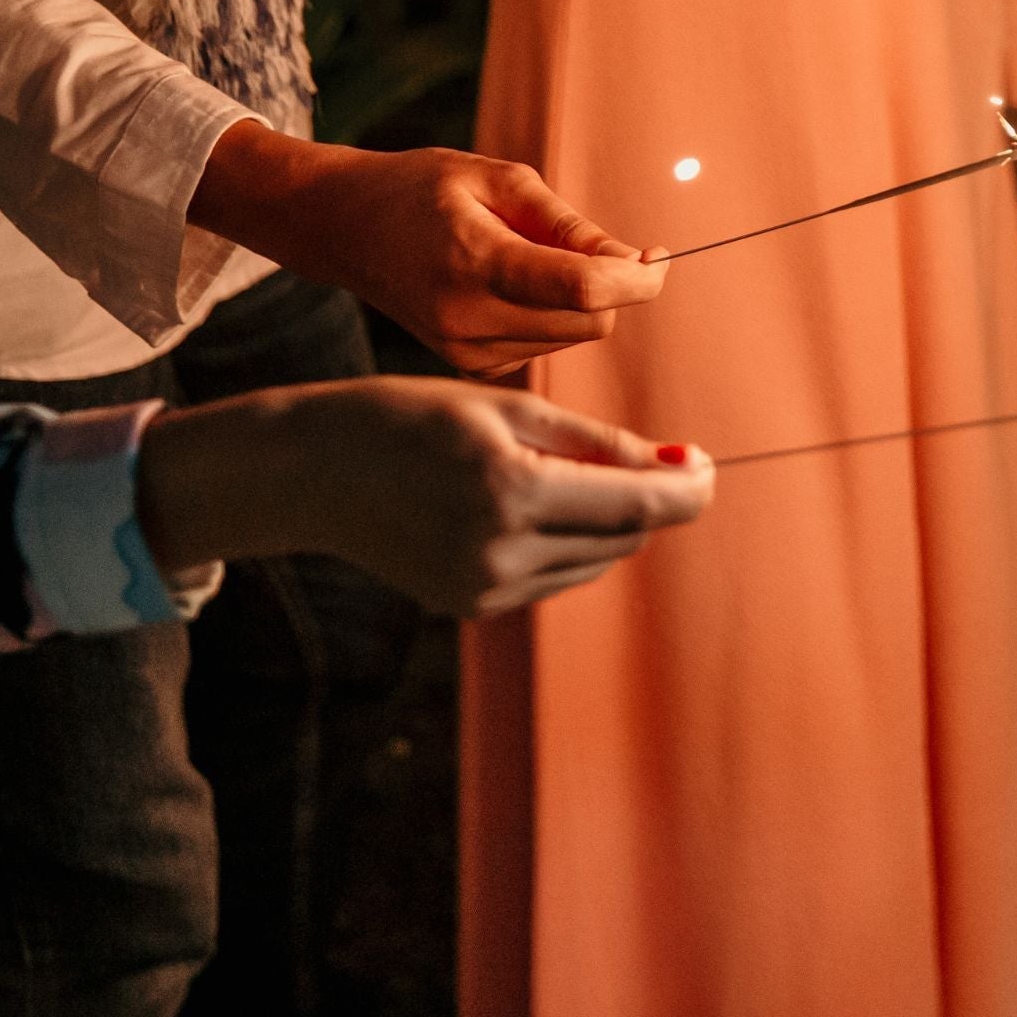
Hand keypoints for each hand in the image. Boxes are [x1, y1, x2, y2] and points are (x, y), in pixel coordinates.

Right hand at [138, 378, 713, 618]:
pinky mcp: (471, 607)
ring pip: (595, 560)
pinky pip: (554, 574)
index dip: (687, 489)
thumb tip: (677, 464)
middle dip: (651, 499)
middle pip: (624, 537)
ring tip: (569, 471)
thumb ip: (596, 442)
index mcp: (513, 492)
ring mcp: (483, 590)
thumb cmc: (408, 417)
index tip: (708, 466)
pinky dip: (567, 540)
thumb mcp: (505, 408)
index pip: (639, 506)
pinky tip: (532, 504)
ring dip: (610, 520)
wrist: (308, 472)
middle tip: (658, 457)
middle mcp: (500, 553)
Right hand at [188, 123, 666, 373]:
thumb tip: (635, 261)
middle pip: (590, 320)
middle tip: (612, 247)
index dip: (639, 278)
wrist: (342, 228)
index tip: (660, 255)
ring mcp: (465, 351)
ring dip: (584, 299)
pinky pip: (545, 344)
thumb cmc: (422, 189)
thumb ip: (569, 224)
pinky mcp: (468, 366)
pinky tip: (519, 284)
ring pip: (574, 336)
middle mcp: (468, 318)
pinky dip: (554, 315)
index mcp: (474, 262)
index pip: (584, 289)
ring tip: (539, 255)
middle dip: (618, 287)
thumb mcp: (498, 179)